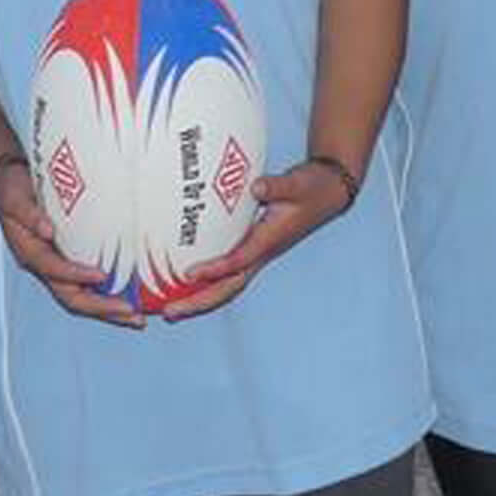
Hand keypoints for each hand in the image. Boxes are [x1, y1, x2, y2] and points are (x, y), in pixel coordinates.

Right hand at [0, 159, 139, 327]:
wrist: (9, 186)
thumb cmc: (13, 192)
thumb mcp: (14, 197)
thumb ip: (28, 214)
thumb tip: (47, 230)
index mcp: (31, 253)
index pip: (54, 271)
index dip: (76, 275)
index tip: (101, 275)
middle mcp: (46, 267)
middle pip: (72, 297)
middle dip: (102, 309)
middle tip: (131, 314)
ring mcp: (59, 268)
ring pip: (84, 298)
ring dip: (110, 311)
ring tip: (137, 318)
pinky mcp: (71, 263)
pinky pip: (91, 286)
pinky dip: (111, 296)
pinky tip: (133, 298)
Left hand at [159, 156, 360, 320]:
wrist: (326, 193)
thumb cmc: (310, 188)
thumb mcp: (296, 184)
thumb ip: (277, 186)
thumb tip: (257, 187)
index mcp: (269, 240)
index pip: (238, 260)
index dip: (214, 269)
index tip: (188, 273)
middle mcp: (261, 254)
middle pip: (228, 287)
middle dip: (199, 301)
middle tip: (169, 312)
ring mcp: (257, 256)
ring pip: (226, 286)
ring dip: (199, 299)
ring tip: (170, 308)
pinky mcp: (253, 251)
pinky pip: (227, 274)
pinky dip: (206, 284)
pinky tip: (186, 285)